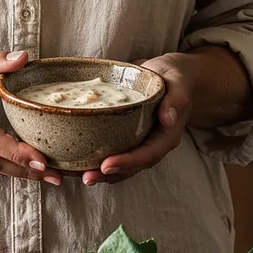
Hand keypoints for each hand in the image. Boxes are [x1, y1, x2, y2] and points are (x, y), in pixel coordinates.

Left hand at [80, 52, 192, 185]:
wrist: (170, 75)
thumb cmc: (174, 77)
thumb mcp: (178, 83)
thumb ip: (175, 100)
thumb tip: (167, 119)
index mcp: (167, 136)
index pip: (148, 154)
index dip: (128, 162)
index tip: (107, 166)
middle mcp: (153, 144)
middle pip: (132, 166)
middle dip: (108, 174)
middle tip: (86, 177)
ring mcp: (140, 142)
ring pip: (121, 164)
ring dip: (99, 172)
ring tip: (76, 175)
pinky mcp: (127, 137)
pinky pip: (113, 152)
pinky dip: (95, 159)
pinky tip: (75, 162)